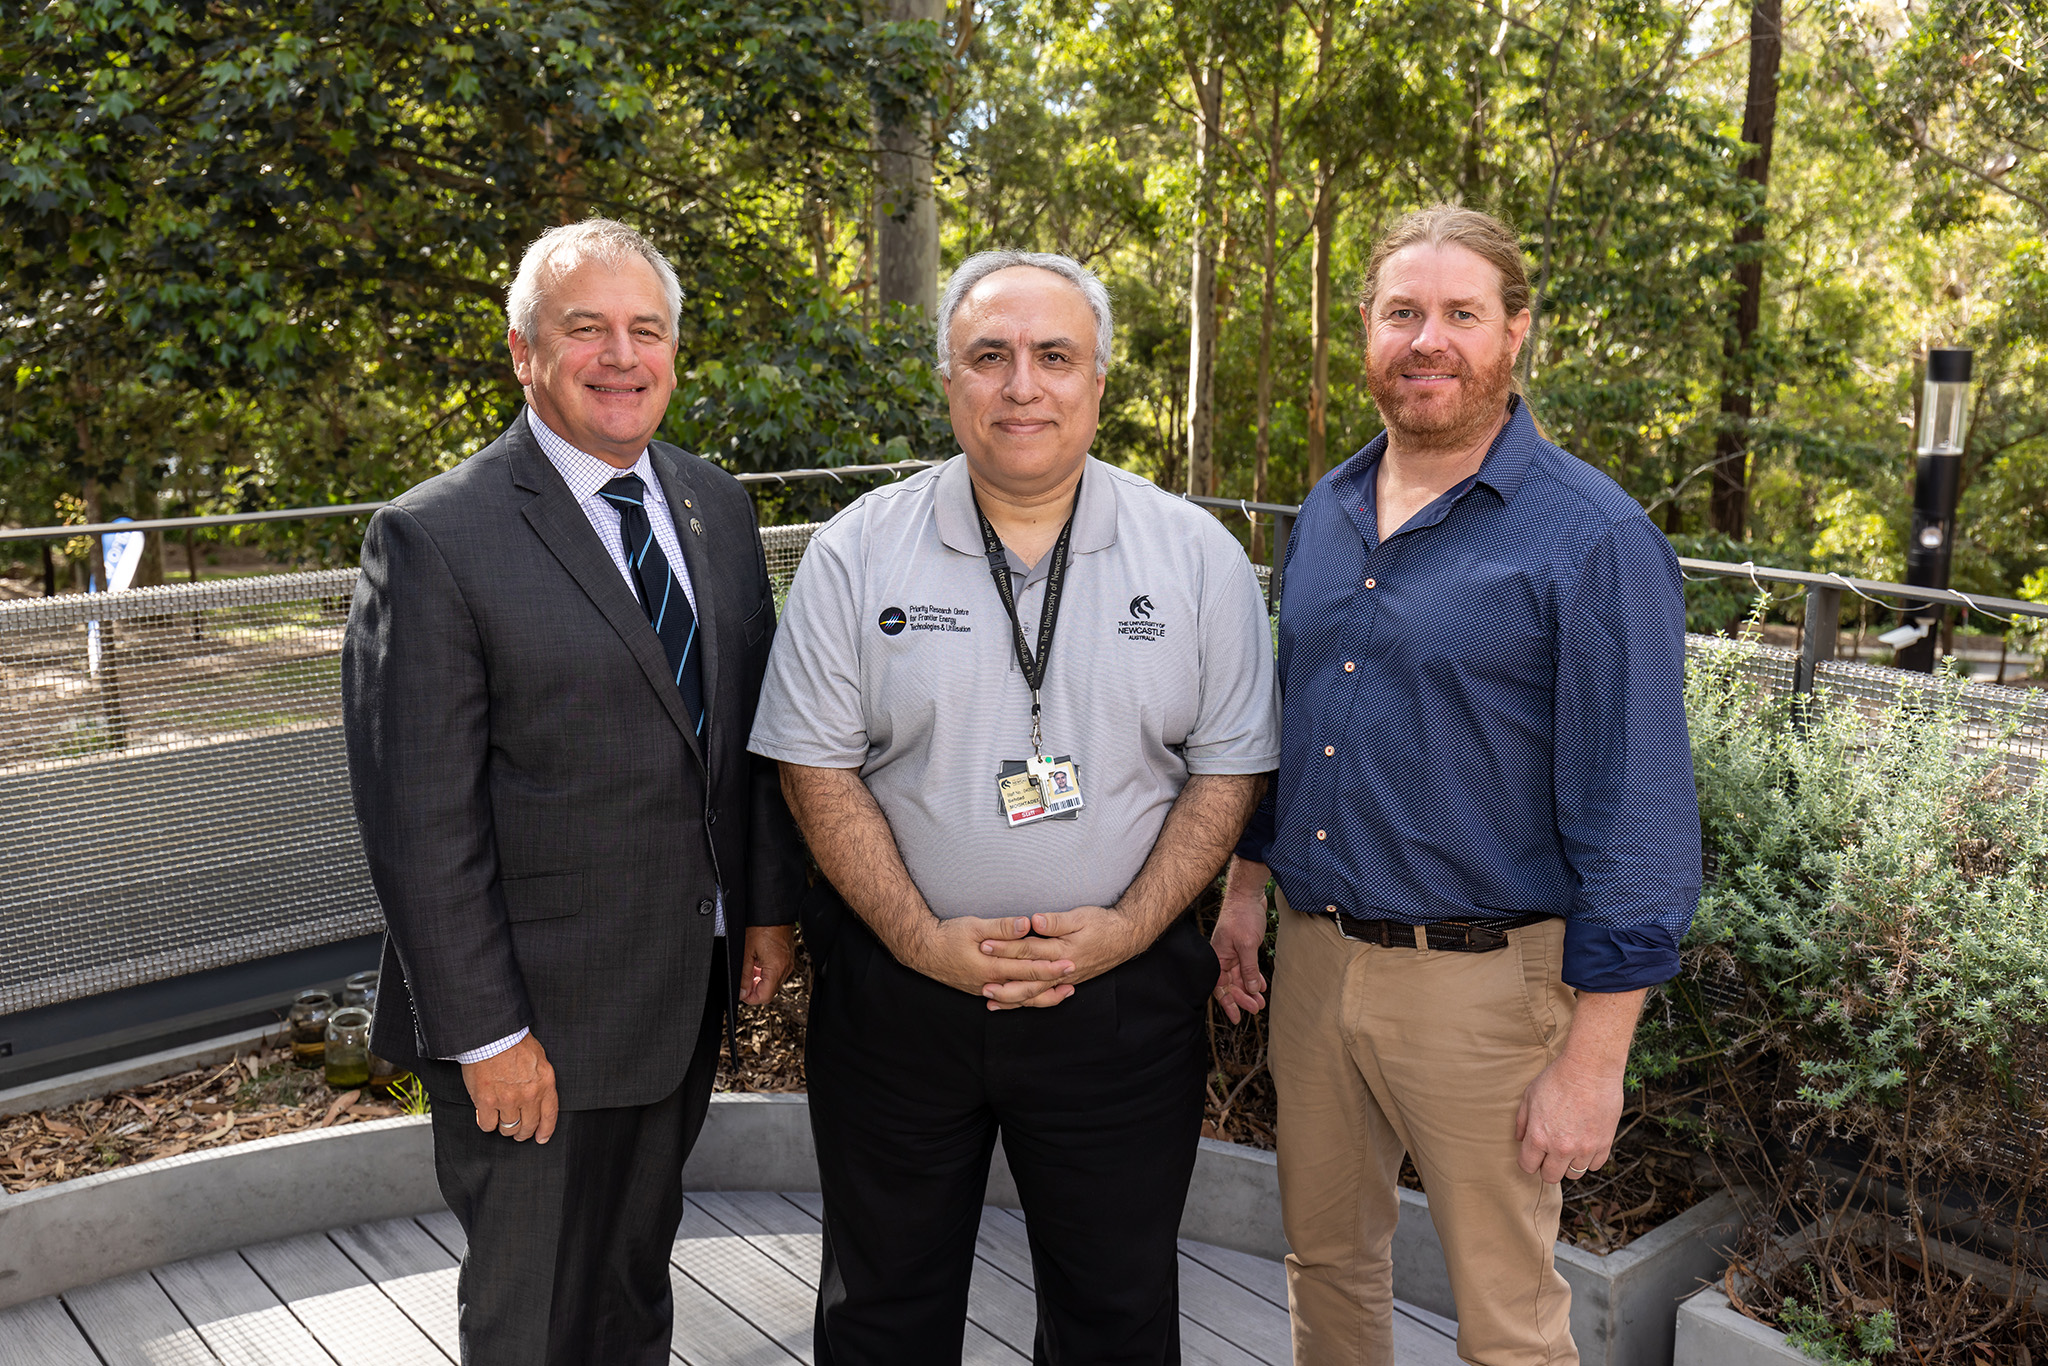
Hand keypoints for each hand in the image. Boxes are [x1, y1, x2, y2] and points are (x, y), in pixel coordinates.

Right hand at [462, 1034, 558, 1143]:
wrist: (491, 1036)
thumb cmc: (514, 1042)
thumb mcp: (539, 1059)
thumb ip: (540, 1080)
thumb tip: (538, 1096)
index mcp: (545, 1083)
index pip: (549, 1115)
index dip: (545, 1130)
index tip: (541, 1138)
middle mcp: (529, 1095)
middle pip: (528, 1126)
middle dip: (523, 1133)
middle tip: (518, 1132)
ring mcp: (508, 1100)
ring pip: (508, 1128)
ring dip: (504, 1127)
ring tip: (501, 1119)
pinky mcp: (487, 1102)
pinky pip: (488, 1125)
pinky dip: (487, 1123)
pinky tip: (486, 1115)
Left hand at [739, 924, 795, 1004]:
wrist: (773, 911)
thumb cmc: (760, 926)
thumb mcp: (746, 952)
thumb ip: (743, 976)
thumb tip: (742, 993)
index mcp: (776, 968)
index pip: (764, 997)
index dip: (750, 997)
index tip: (741, 991)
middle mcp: (786, 968)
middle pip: (769, 992)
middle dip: (754, 989)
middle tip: (743, 978)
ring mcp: (788, 963)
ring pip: (773, 983)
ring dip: (760, 981)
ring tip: (749, 967)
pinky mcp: (788, 958)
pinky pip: (777, 973)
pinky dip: (766, 973)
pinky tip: (757, 962)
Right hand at [903, 914, 1075, 1009]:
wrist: (923, 951)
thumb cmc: (947, 935)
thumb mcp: (974, 925)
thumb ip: (1002, 927)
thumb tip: (1027, 925)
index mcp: (990, 967)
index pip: (1027, 969)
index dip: (1050, 967)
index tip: (1069, 963)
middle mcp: (990, 984)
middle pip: (1028, 987)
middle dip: (1052, 983)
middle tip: (1073, 977)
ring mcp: (985, 990)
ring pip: (1020, 999)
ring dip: (1043, 996)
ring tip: (1063, 992)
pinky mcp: (981, 991)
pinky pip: (1009, 1000)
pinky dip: (1025, 1000)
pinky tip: (1035, 997)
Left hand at [976, 906, 1145, 1008]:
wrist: (1125, 938)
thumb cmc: (1102, 924)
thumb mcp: (1081, 916)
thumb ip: (1057, 921)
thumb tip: (1035, 921)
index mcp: (1063, 951)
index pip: (1028, 950)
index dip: (1005, 947)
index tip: (985, 944)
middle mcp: (1063, 970)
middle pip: (1027, 976)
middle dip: (1002, 978)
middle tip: (980, 979)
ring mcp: (1065, 979)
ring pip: (1035, 993)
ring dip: (1012, 997)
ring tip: (989, 999)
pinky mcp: (1067, 983)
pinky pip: (1044, 997)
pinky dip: (1027, 1002)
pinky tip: (1013, 1004)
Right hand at [1212, 858, 1269, 1022]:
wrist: (1248, 894)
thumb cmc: (1242, 916)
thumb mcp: (1247, 945)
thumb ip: (1248, 969)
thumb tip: (1251, 989)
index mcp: (1218, 958)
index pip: (1220, 987)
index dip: (1228, 1004)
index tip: (1236, 1018)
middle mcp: (1223, 957)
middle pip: (1231, 985)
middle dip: (1243, 998)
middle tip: (1256, 1009)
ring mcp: (1233, 952)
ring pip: (1240, 978)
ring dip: (1250, 990)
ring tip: (1260, 1002)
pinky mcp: (1243, 947)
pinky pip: (1247, 968)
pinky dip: (1253, 977)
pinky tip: (1262, 986)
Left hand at [1515, 1051, 1623, 1182]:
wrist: (1590, 1069)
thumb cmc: (1557, 1078)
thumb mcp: (1530, 1095)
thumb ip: (1522, 1121)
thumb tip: (1519, 1139)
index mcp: (1538, 1137)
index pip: (1528, 1167)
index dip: (1529, 1161)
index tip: (1533, 1154)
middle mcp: (1560, 1148)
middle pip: (1551, 1176)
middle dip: (1547, 1167)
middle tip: (1550, 1153)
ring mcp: (1584, 1148)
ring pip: (1575, 1173)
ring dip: (1569, 1163)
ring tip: (1569, 1146)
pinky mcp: (1604, 1144)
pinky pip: (1595, 1165)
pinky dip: (1590, 1158)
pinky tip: (1585, 1143)